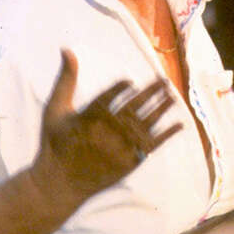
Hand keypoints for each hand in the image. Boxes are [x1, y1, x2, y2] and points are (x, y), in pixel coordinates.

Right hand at [29, 49, 181, 207]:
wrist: (59, 184)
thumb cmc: (55, 144)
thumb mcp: (55, 109)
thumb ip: (66, 80)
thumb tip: (67, 49)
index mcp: (90, 116)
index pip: (111, 96)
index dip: (122, 87)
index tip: (131, 81)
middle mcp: (108, 130)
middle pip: (135, 106)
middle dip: (151, 92)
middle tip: (164, 80)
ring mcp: (121, 147)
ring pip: (147, 123)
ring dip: (162, 108)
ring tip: (172, 96)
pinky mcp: (128, 162)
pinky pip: (151, 145)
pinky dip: (167, 134)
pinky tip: (179, 124)